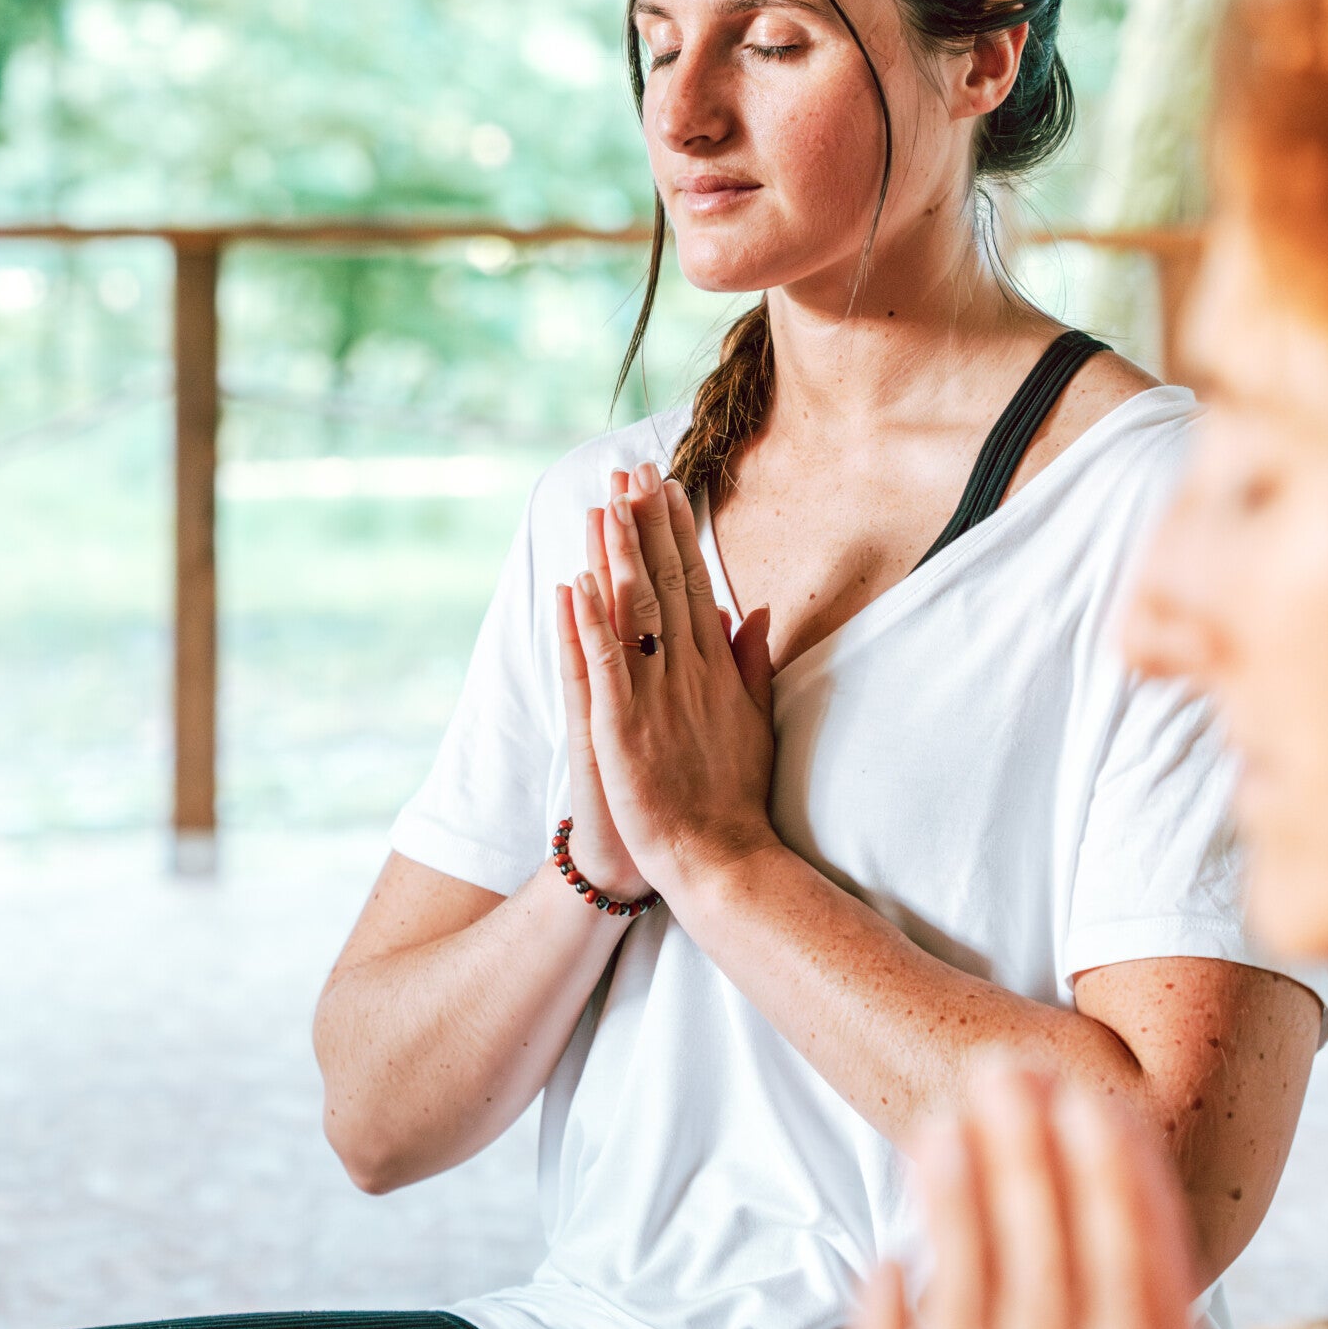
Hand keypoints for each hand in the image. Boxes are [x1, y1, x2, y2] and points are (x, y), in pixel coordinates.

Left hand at [561, 463, 774, 897]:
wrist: (719, 858)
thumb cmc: (732, 797)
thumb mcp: (752, 720)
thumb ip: (750, 664)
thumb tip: (751, 612)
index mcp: (714, 669)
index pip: (694, 585)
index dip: (677, 533)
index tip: (665, 487)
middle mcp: (687, 672)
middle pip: (665, 583)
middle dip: (646, 524)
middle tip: (631, 470)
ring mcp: (654, 697)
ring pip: (633, 612)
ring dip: (616, 555)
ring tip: (603, 504)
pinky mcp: (622, 727)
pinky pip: (602, 665)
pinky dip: (588, 624)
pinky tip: (575, 584)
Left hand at [849, 1061, 1327, 1328]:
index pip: (1129, 1291)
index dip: (1111, 1185)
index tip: (1098, 1101)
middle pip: (1037, 1278)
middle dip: (1025, 1160)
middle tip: (1009, 1064)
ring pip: (957, 1319)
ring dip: (952, 1210)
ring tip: (945, 1118)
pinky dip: (879, 1326)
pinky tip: (878, 1255)